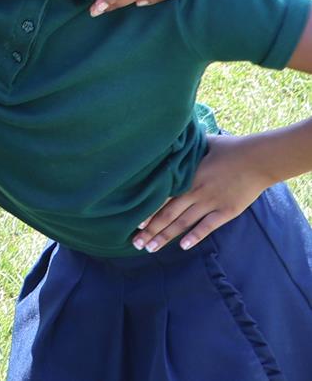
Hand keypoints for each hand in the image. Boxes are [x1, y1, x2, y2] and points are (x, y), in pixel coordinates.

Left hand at [134, 134, 271, 251]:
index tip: (134, 223)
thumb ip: (184, 151)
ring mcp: (211, 203)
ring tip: (152, 249)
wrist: (258, 160)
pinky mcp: (227, 211)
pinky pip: (207, 226)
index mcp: (185, 177)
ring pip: (183, 223)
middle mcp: (195, 192)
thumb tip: (168, 141)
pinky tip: (183, 246)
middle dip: (151, 230)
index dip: (147, 211)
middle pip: (168, 214)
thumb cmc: (228, 148)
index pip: (161, 198)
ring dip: (166, 236)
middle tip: (136, 243)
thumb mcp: (200, 145)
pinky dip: (194, 236)